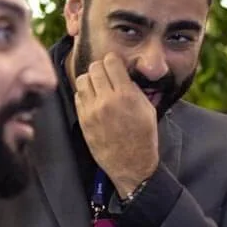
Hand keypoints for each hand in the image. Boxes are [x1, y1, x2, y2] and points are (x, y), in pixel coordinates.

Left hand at [75, 53, 159, 195]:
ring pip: (82, 79)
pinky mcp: (83, 120)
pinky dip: (85, 94)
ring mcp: (92, 110)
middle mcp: (107, 100)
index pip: (111, 62)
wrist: (131, 164)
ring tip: (99, 87)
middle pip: (95, 67)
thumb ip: (135, 90)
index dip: (114, 61)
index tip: (116, 65)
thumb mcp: (148, 110)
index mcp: (126, 96)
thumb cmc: (144, 138)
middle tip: (107, 76)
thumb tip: (123, 76)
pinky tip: (94, 100)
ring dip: (91, 80)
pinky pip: (78, 96)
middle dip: (102, 68)